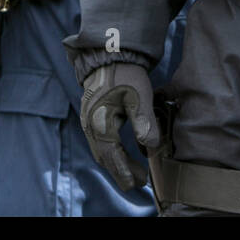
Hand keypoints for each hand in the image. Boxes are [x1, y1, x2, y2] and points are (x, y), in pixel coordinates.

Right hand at [80, 62, 158, 191]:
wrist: (110, 54)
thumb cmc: (126, 73)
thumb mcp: (139, 94)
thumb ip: (144, 120)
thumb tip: (150, 146)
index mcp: (100, 121)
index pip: (110, 155)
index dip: (123, 171)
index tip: (136, 184)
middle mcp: (91, 125)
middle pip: (105, 157)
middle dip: (122, 171)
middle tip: (140, 182)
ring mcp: (90, 122)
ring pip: (102, 151)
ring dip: (118, 163)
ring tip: (137, 173)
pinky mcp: (94, 117)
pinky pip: (102, 142)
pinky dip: (115, 152)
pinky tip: (130, 154)